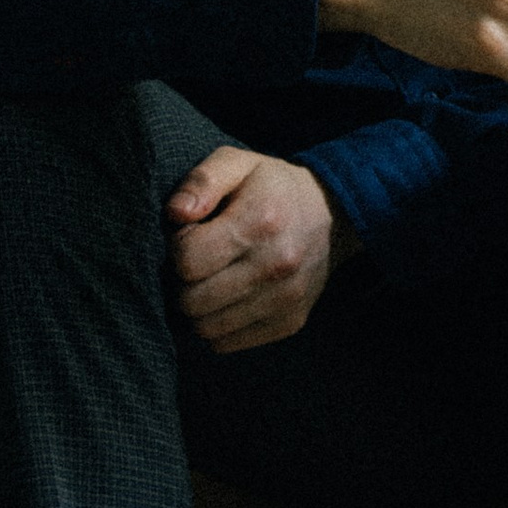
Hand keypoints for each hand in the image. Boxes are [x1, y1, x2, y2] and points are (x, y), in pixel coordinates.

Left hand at [165, 143, 341, 352]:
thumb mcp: (237, 163)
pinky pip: (227, 343)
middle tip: (197, 263)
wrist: (332, 215)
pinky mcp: (289, 322)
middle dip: (182, 282)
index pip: (187, 260)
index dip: (178, 247)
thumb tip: (175, 214)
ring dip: (197, 308)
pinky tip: (227, 299)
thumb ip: (201, 181)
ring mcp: (285, 299)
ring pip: (206, 329)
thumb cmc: (271, 187)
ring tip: (210, 281)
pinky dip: (217, 327)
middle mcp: (276, 265)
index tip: (191, 235)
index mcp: (259, 222)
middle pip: (192, 301)